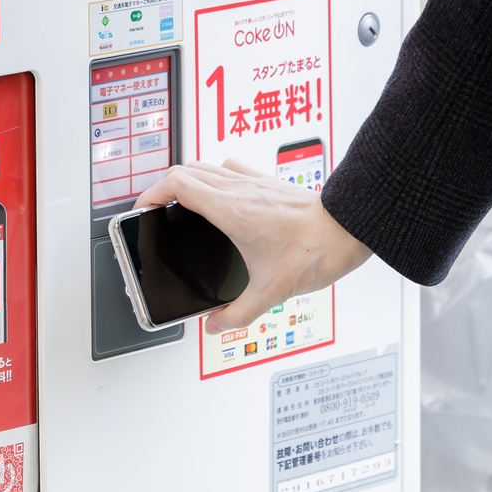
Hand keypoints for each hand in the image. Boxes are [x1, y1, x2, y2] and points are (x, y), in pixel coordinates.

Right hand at [131, 159, 371, 330]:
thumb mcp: (271, 292)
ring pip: (207, 166)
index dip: (151, 193)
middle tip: (158, 210)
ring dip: (189, 180)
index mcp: (230, 209)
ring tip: (183, 204)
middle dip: (165, 189)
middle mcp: (239, 188)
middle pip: (186, 171)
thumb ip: (237, 313)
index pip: (176, 184)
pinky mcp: (269, 182)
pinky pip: (232, 168)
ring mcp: (254, 182)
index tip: (142, 209)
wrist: (349, 228)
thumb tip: (215, 325)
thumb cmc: (315, 249)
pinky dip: (217, 177)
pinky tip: (223, 198)